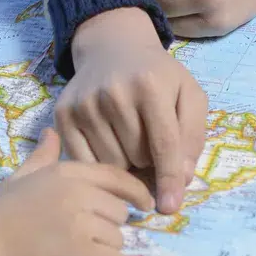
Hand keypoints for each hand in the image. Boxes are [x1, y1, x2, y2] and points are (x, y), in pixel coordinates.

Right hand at [0, 127, 152, 255]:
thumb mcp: (20, 177)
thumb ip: (43, 156)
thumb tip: (52, 133)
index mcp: (67, 171)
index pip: (117, 176)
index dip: (136, 191)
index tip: (144, 204)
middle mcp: (78, 192)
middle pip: (120, 211)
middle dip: (109, 226)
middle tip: (87, 237)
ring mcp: (80, 222)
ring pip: (118, 239)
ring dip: (105, 250)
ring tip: (79, 254)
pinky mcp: (79, 253)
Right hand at [58, 7, 207, 213]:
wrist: (113, 48)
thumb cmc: (157, 76)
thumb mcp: (188, 94)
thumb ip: (193, 134)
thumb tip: (183, 178)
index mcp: (149, 85)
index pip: (164, 143)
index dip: (170, 178)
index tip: (170, 208)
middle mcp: (113, 93)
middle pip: (137, 158)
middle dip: (148, 162)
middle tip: (148, 144)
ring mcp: (84, 104)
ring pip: (110, 164)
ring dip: (125, 164)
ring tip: (128, 141)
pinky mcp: (63, 114)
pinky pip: (83, 161)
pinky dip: (99, 164)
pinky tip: (108, 144)